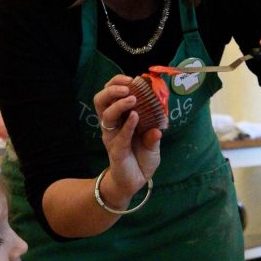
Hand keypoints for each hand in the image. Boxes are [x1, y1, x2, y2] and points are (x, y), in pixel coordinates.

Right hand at [93, 75, 161, 203]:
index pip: (112, 94)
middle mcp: (112, 124)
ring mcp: (112, 136)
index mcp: (120, 117)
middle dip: (112, 89)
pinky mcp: (115, 149)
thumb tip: (159, 126)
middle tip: (126, 86)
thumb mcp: (153, 143)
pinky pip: (119, 134)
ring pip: (106, 114)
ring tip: (132, 99)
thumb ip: (155, 133)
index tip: (132, 78)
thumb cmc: (141, 158)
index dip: (118, 83)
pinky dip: (128, 124)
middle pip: (101, 100)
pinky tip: (136, 117)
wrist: (135, 181)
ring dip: (119, 104)